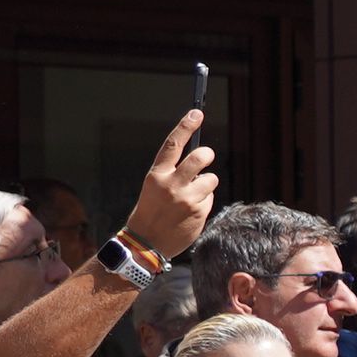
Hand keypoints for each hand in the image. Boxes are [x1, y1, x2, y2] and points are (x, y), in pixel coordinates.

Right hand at [121, 110, 222, 260]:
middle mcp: (171, 184)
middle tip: (207, 157)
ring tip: (193, 196)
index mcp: (156, 175)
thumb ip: (174, 174)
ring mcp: (186, 198)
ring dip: (206, 184)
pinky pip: (210, 198)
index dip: (185, 126)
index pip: (173, 145)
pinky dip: (204, 202)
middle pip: (200, 157)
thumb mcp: (155, 188)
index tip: (197, 113)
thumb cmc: (152, 211)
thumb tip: (199, 160)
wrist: (145, 244)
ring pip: (211, 179)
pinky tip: (190, 212)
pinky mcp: (199, 211)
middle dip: (207, 155)